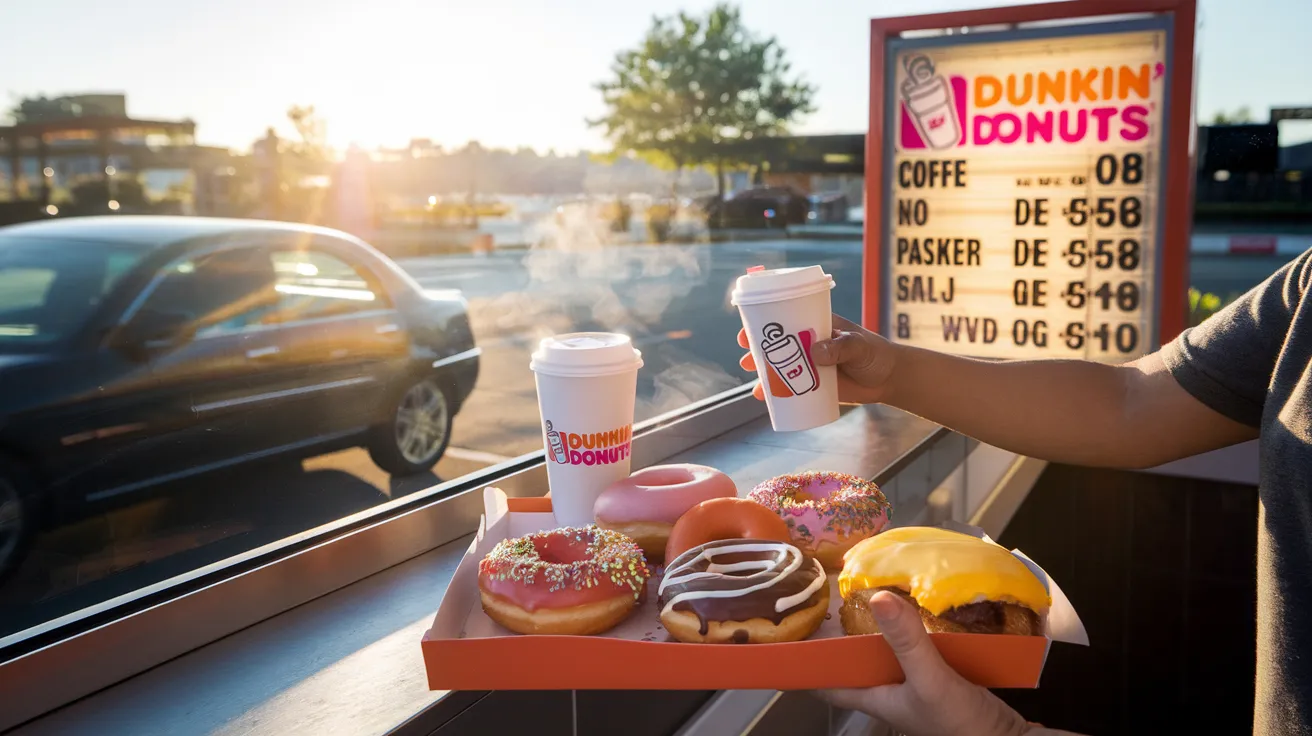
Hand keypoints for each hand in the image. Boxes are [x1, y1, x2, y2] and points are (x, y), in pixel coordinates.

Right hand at [736, 314, 897, 404]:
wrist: (888, 379)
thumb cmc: (875, 354)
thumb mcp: (858, 345)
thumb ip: (839, 347)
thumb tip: (814, 353)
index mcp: (815, 326)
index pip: (785, 320)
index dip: (765, 324)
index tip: (749, 330)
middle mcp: (808, 344)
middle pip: (776, 346)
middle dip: (757, 352)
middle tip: (746, 359)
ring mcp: (809, 366)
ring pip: (780, 369)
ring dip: (763, 376)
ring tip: (756, 386)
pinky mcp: (814, 385)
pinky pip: (790, 389)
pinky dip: (776, 395)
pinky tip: (766, 400)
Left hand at [816, 591, 1032, 735]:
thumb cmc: (958, 723)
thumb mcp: (931, 679)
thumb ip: (907, 641)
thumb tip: (877, 597)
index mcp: (872, 696)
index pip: (823, 682)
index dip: (801, 662)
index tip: (784, 632)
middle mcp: (885, 690)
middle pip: (849, 662)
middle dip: (835, 635)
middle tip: (822, 597)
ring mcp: (909, 684)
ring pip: (878, 653)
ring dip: (870, 628)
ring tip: (859, 592)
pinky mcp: (933, 676)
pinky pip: (908, 650)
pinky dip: (903, 630)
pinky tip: (907, 609)